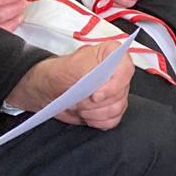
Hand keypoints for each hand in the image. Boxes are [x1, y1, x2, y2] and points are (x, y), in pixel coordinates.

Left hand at [14, 42, 134, 129]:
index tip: (96, 96)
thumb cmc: (60, 72)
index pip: (125, 69)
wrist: (49, 89)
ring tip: (80, 106)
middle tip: (79, 99)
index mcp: (111, 54)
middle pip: (121, 93)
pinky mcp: (112, 108)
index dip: (113, 85)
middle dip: (97, 102)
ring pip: (117, 108)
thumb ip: (90, 72)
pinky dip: (97, 121)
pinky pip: (113, 120)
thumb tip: (101, 86)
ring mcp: (116, 91)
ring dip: (94, 112)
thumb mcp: (72, 66)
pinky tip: (86, 114)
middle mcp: (117, 73)